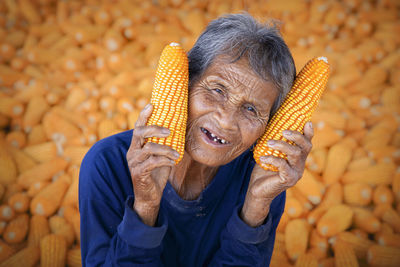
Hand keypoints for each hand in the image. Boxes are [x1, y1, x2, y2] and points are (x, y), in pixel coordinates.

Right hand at [126, 104, 179, 225]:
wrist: (149, 196)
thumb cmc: (156, 174)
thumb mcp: (162, 156)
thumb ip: (165, 145)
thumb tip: (180, 130)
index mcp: (137, 145)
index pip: (138, 127)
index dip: (144, 115)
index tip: (152, 104)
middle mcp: (132, 151)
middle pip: (140, 132)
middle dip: (154, 128)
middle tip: (169, 130)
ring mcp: (134, 162)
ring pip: (149, 148)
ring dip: (166, 149)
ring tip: (177, 154)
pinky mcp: (138, 172)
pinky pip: (152, 162)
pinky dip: (165, 160)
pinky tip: (173, 162)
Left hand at [241, 122, 313, 226]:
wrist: (258, 191)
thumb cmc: (263, 170)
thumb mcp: (269, 153)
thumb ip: (273, 141)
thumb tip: (268, 124)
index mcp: (298, 157)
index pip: (307, 143)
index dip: (309, 132)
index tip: (307, 122)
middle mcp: (300, 164)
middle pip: (306, 146)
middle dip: (296, 136)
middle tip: (283, 131)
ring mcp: (296, 173)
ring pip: (295, 154)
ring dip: (282, 145)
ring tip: (269, 143)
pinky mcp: (289, 180)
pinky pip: (283, 165)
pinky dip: (272, 159)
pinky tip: (263, 158)